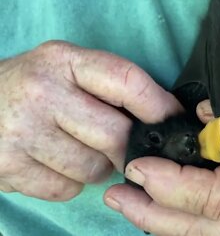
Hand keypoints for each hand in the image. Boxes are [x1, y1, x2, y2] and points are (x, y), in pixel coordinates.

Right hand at [0, 41, 181, 200]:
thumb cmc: (33, 87)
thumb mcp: (67, 68)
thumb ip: (109, 86)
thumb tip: (163, 117)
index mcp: (64, 60)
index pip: (127, 82)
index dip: (159, 106)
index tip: (174, 121)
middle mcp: (41, 92)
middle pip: (116, 134)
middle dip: (130, 147)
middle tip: (126, 146)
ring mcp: (22, 131)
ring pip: (94, 167)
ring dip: (98, 166)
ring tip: (78, 148)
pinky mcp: (8, 167)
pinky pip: (67, 189)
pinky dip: (70, 182)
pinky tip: (55, 162)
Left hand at [104, 93, 219, 234]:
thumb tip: (208, 114)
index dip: (181, 186)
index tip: (143, 168)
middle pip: (208, 226)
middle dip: (157, 212)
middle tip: (117, 191)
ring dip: (161, 223)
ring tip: (125, 201)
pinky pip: (213, 234)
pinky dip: (179, 225)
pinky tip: (154, 208)